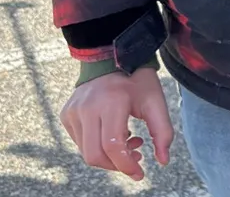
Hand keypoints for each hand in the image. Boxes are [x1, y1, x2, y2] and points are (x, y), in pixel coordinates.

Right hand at [59, 65, 171, 180]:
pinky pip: (79, 141)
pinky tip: (112, 133)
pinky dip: (96, 145)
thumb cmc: (137, 80)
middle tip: (135, 158)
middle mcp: (87, 106)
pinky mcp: (66, 113)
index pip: (113, 146)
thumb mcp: (155, 100)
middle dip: (116, 165)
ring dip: (108, 156)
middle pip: (95, 155)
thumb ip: (163, 130)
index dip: (126, 165)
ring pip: (85, 151)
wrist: (113, 56)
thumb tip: (163, 161)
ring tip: (128, 140)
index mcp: (111, 101)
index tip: (139, 173)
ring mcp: (73, 110)